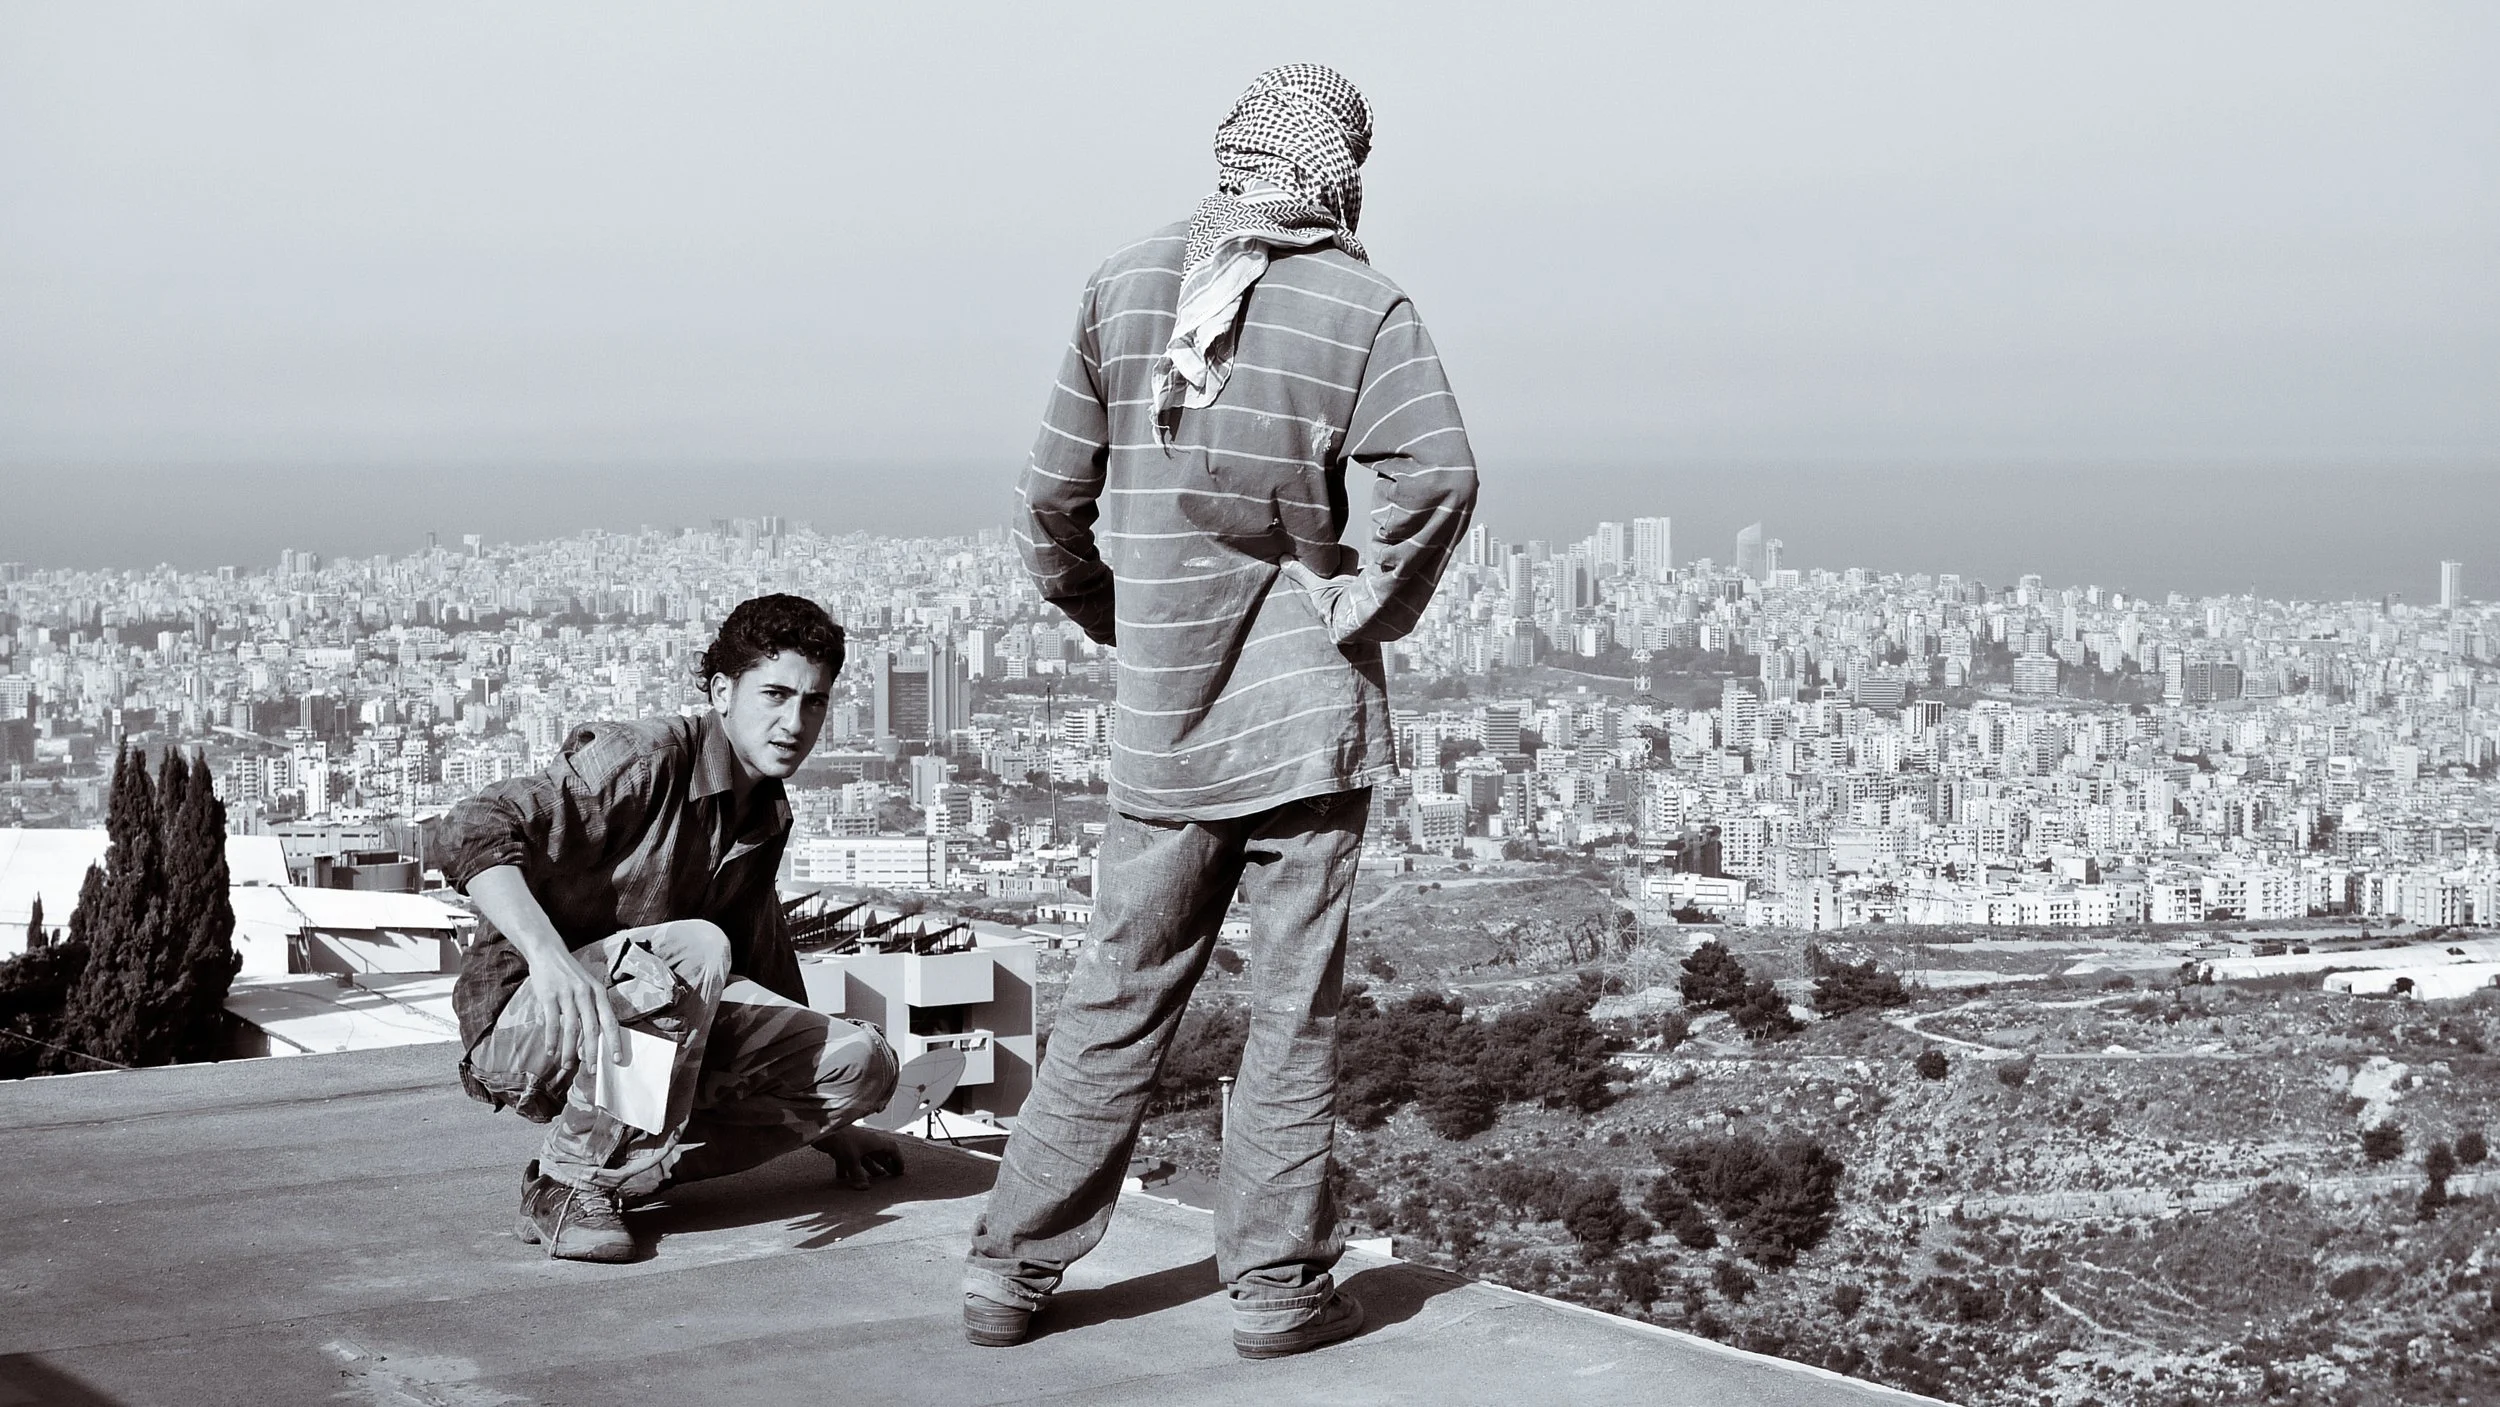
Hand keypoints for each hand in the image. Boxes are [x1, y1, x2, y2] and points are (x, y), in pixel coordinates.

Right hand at [520, 955, 621, 1072]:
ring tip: (566, 1065)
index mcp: (599, 992)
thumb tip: (594, 1037)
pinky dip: (551, 1039)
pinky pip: (552, 1022)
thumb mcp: (587, 986)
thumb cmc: (569, 974)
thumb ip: (592, 1008)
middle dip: (592, 1052)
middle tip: (591, 1070)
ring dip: (569, 1050)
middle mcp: (586, 993)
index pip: (610, 1021)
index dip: (614, 1041)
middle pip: (592, 1028)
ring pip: (571, 1029)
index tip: (616, 1059)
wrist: (548, 952)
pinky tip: (550, 1051)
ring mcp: (567, 994)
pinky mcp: (549, 996)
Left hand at [817, 1126, 904, 1188]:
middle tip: (891, 1177)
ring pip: (865, 1159)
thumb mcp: (852, 1160)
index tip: (900, 1171)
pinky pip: (848, 1162)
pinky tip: (843, 1180)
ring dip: (869, 1169)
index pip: (892, 1149)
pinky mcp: (843, 1149)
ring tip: (872, 1181)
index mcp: (874, 1142)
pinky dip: (847, 1171)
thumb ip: (858, 1175)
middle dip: (886, 1166)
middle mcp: (866, 1143)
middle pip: (880, 1155)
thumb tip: (864, 1188)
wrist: (823, 1128)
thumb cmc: (841, 1138)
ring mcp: (855, 1146)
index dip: (898, 1160)